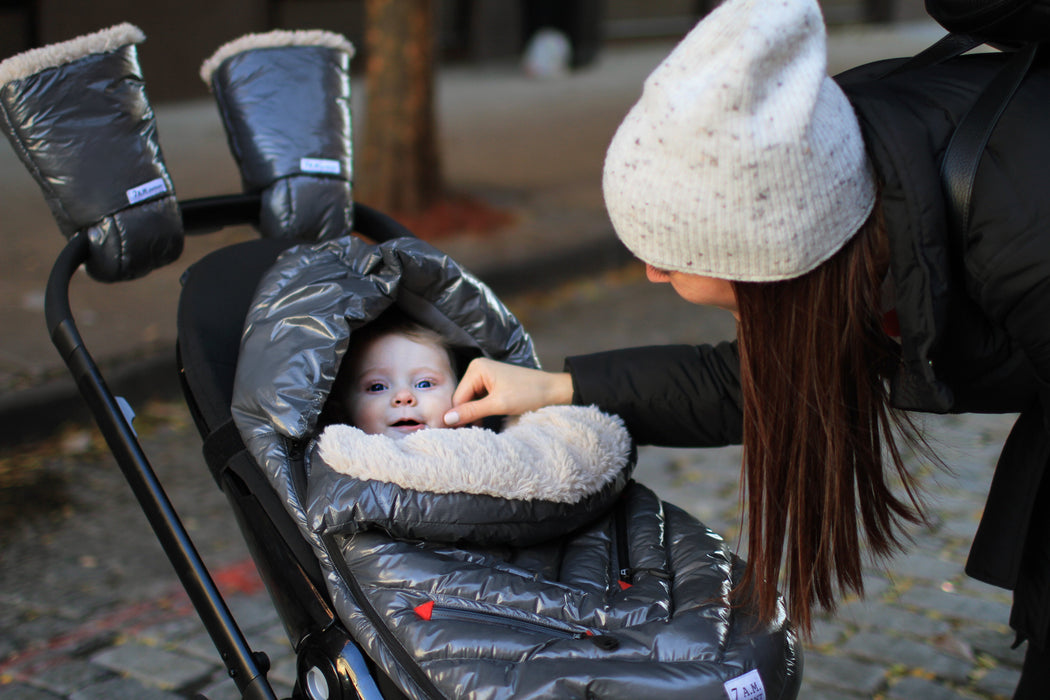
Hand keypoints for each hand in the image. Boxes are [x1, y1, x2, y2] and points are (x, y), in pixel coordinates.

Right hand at [444, 358, 573, 425]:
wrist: (553, 390)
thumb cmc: (529, 393)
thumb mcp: (499, 404)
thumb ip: (472, 411)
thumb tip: (447, 419)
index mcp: (477, 368)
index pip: (458, 397)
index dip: (457, 416)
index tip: (455, 434)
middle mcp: (478, 368)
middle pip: (462, 398)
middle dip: (465, 415)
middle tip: (468, 434)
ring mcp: (485, 375)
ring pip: (470, 400)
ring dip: (473, 414)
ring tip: (477, 429)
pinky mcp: (492, 383)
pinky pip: (479, 399)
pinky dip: (480, 410)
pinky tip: (483, 421)